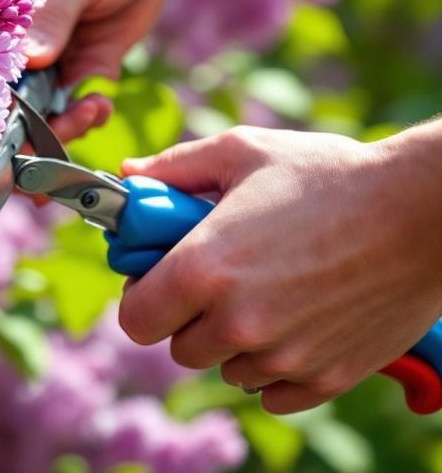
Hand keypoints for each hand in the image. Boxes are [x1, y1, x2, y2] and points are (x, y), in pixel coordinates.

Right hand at [0, 0, 173, 140]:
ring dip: (65, 124)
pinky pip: (78, 103)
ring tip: (92, 108)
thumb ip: (53, 14)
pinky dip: (89, 113)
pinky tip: (103, 101)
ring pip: (43, 111)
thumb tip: (31, 63)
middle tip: (62, 128)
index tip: (9, 128)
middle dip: (28, 128)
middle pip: (4, 102)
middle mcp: (13, 41)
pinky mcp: (83, 63)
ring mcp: (49, 56)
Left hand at [117, 125, 441, 413]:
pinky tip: (296, 320)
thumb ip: (175, 167)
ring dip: (233, 341)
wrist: (424, 210)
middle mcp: (237, 323)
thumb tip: (131, 172)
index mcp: (203, 269)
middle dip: (188, 316)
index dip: (141, 297)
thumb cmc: (329, 175)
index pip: (135, 319)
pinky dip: (277, 365)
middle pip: (180, 347)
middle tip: (217, 280)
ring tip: (266, 291)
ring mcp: (284, 356)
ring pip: (227, 369)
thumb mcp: (243, 152)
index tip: (159, 279)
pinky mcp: (326, 377)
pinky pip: (273, 391)